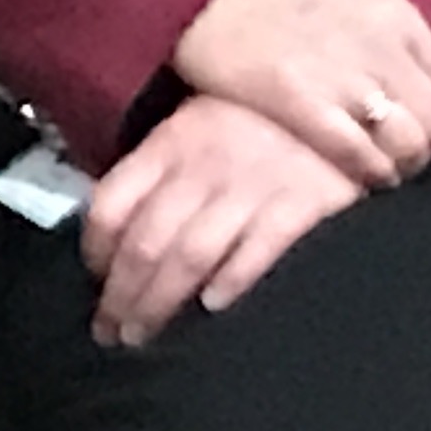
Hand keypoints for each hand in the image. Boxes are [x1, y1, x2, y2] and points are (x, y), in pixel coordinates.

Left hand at [81, 93, 365, 346]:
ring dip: (159, 300)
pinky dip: (232, 279)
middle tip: (109, 333)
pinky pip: (259, 247)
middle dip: (120, 294)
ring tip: (143, 335)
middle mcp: (201, 169)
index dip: (94, 250)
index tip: (93, 281)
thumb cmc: (255, 117)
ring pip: (189, 254)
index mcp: (168, 146)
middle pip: (145, 241)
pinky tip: (213, 307)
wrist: (338, 96)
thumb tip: (119, 231)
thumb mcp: (194, 128)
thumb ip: (160, 171)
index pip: (111, 203)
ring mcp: (250, 186)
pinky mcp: (301, 203)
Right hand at [169, 0, 430, 187]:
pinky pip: (361, 156)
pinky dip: (371, 172)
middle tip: (404, 144)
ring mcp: (341, 77)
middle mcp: (378, 45)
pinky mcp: (302, 105)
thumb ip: (386, 13)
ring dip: (402, 160)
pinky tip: (364, 172)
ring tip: (385, 162)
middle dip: (427, 139)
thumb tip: (418, 52)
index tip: (422, 115)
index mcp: (393, 11)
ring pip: (409, 144)